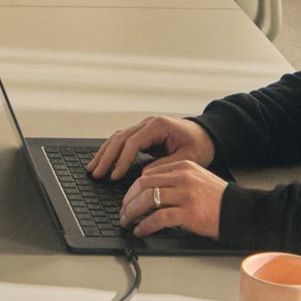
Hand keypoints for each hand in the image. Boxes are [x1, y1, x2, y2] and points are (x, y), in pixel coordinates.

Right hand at [88, 114, 213, 182]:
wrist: (207, 135)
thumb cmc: (200, 144)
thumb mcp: (187, 158)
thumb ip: (165, 165)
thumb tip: (144, 175)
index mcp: (158, 126)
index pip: (132, 143)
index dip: (121, 160)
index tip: (114, 176)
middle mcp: (147, 124)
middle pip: (119, 138)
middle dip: (106, 157)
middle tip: (96, 173)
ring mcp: (143, 127)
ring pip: (117, 138)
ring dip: (104, 153)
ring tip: (93, 168)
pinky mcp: (143, 134)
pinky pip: (122, 141)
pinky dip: (111, 151)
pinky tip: (103, 161)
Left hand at [120, 154, 225, 241]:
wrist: (240, 211)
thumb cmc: (218, 198)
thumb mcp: (196, 179)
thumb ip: (175, 180)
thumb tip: (148, 192)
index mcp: (183, 166)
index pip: (148, 174)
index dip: (133, 188)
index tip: (127, 199)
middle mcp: (183, 177)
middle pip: (143, 185)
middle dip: (128, 200)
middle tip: (123, 211)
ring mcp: (186, 195)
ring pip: (148, 200)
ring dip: (132, 212)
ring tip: (127, 221)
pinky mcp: (189, 213)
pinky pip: (159, 218)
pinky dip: (145, 225)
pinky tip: (141, 230)